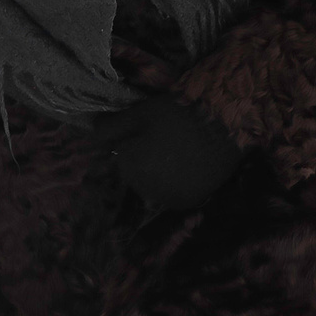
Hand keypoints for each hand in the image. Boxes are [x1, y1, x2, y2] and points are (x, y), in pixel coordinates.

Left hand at [86, 94, 242, 212]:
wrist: (225, 123)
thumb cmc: (177, 114)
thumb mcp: (139, 114)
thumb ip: (111, 127)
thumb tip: (89, 130)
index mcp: (128, 168)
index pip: (121, 161)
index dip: (134, 145)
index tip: (151, 132)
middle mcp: (145, 189)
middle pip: (137, 177)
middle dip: (145, 162)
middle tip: (168, 141)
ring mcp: (168, 198)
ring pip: (155, 188)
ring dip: (161, 175)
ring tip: (179, 153)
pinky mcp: (190, 201)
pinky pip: (175, 195)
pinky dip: (177, 185)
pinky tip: (188, 167)